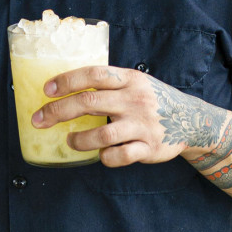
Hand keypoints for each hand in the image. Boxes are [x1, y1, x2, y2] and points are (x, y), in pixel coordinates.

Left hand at [32, 66, 224, 166]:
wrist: (192, 119)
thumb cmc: (153, 100)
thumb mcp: (136, 83)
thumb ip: (110, 84)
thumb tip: (68, 88)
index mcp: (129, 80)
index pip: (94, 74)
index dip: (67, 80)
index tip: (47, 90)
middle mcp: (134, 100)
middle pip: (89, 102)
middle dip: (58, 111)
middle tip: (40, 119)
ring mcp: (142, 124)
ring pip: (102, 134)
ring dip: (79, 140)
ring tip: (70, 141)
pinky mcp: (149, 147)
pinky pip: (120, 156)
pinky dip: (105, 157)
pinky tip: (100, 155)